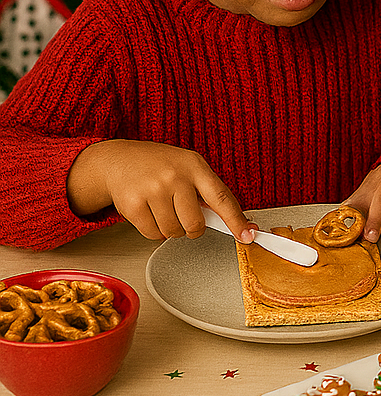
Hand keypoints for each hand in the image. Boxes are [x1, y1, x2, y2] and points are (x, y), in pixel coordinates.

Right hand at [65, 138, 254, 242]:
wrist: (117, 159)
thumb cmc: (159, 165)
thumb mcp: (189, 167)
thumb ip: (212, 192)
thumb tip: (241, 223)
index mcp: (194, 166)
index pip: (221, 198)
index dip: (236, 220)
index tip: (247, 236)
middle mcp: (174, 176)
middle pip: (195, 223)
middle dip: (193, 228)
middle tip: (184, 216)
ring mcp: (152, 190)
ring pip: (174, 232)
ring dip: (172, 229)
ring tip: (163, 209)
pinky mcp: (132, 204)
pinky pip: (153, 235)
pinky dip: (154, 231)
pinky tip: (149, 213)